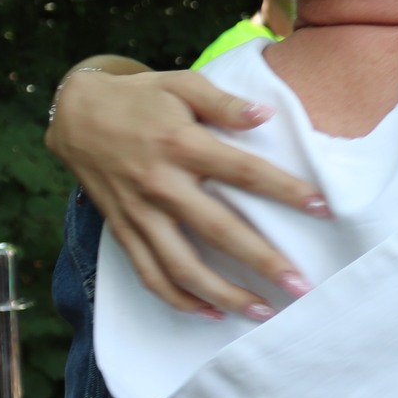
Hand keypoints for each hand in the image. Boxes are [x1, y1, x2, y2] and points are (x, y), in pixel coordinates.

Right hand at [45, 68, 328, 317]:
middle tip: (301, 286)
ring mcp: (140, 213)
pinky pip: (150, 275)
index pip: (244, 172)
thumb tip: (266, 116)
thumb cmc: (141, 97)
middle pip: (219, 231)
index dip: (285, 191)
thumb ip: (225, 103)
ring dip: (225, 295)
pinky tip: (211, 313)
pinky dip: (179, 300)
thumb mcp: (183, 84)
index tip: (322, 208)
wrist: (75, 114)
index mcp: (182, 144)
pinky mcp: (123, 231)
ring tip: (263, 312)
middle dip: (263, 262)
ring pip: (183, 267)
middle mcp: (161, 184)